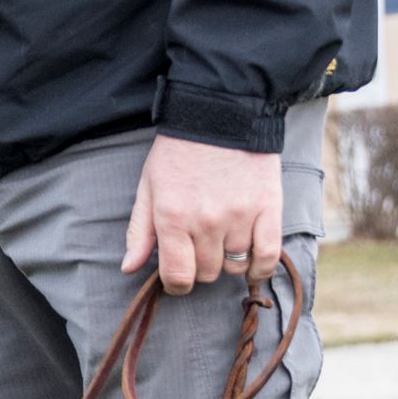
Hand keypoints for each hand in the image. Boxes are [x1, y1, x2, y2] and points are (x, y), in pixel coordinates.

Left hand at [122, 135, 282, 292]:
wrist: (220, 114)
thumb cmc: (178, 153)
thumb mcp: (149, 187)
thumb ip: (139, 231)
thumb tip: (129, 268)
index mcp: (173, 218)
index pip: (178, 277)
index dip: (176, 284)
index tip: (178, 278)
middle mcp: (206, 223)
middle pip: (206, 273)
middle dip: (200, 266)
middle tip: (199, 245)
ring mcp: (239, 217)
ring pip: (235, 266)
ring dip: (228, 260)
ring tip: (223, 239)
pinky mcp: (268, 209)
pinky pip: (268, 256)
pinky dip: (260, 267)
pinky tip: (252, 263)